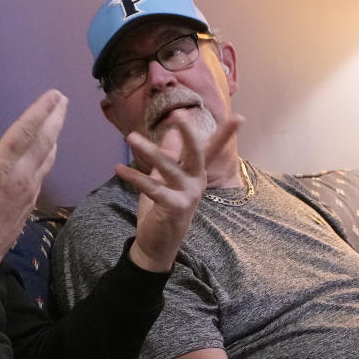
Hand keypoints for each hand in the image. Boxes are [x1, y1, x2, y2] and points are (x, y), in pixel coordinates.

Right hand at [0, 90, 67, 276]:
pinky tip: (46, 154)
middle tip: (64, 100)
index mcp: (1, 165)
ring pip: (48, 157)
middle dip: (56, 118)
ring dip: (55, 136)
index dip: (41, 110)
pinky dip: (48, 156)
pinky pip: (44, 172)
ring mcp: (29, 189)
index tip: (54, 95)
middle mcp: (21, 174)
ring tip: (58, 121)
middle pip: (45, 140)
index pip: (26, 130)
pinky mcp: (31, 202)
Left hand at [116, 115, 241, 271]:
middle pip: (196, 153)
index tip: (239, 117)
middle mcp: (196, 183)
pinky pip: (152, 187)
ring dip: (149, 151)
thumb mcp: (165, 180)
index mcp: (196, 174)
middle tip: (179, 113)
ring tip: (130, 137)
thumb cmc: (162, 209)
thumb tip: (171, 134)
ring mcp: (187, 196)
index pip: (211, 151)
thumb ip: (170, 158)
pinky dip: (134, 176)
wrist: (157, 245)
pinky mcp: (173, 207)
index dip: (225, 134)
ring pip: (168, 167)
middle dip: (188, 133)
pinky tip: (119, 168)